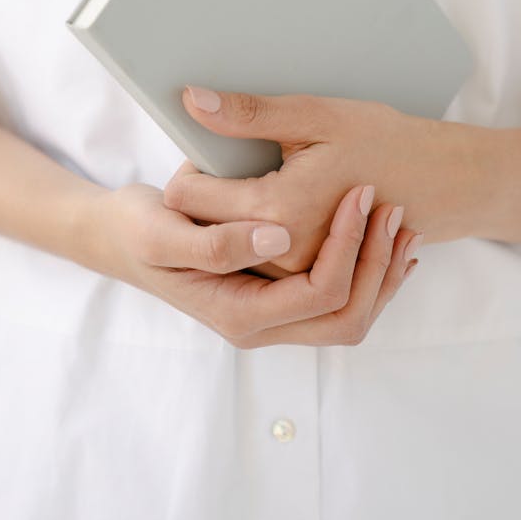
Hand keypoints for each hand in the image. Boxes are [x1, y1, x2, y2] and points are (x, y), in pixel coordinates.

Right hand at [79, 173, 416, 347]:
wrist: (119, 237)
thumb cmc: (136, 230)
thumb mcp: (163, 231)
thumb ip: (217, 242)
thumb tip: (276, 238)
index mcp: (240, 314)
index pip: (319, 295)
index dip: (347, 246)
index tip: (359, 195)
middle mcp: (261, 325)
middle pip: (346, 318)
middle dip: (378, 266)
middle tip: (394, 211)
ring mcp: (272, 314)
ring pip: (350, 313)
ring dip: (381, 270)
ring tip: (401, 221)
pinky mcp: (278, 294)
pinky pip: (338, 298)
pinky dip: (369, 269)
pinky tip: (385, 236)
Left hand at [164, 85, 493, 272]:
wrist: (440, 182)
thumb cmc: (382, 141)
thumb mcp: (315, 116)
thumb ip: (249, 114)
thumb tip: (191, 99)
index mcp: (277, 210)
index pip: (187, 195)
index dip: (189, 165)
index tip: (210, 146)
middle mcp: (283, 253)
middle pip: (201, 227)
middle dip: (203, 196)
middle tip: (232, 161)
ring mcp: (297, 272)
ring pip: (227, 249)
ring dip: (226, 218)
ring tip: (256, 181)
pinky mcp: (309, 278)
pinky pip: (258, 261)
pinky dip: (254, 235)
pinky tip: (277, 206)